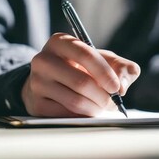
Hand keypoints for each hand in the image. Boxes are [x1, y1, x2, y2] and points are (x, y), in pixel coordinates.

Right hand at [21, 33, 140, 116]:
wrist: (53, 82)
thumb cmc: (83, 68)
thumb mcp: (105, 61)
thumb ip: (123, 67)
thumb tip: (122, 86)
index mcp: (60, 42)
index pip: (85, 55)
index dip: (104, 73)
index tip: (116, 87)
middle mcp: (43, 59)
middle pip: (81, 82)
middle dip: (103, 96)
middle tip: (112, 102)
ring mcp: (36, 82)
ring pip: (75, 101)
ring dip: (95, 108)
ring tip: (101, 106)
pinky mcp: (36, 104)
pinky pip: (66, 115)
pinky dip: (83, 116)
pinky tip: (86, 111)